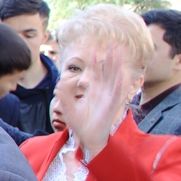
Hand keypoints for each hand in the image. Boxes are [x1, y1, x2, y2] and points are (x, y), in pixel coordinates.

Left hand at [62, 45, 126, 159]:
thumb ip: (64, 95)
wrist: (88, 137)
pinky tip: (120, 73)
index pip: (95, 72)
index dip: (95, 60)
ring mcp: (108, 97)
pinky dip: (118, 83)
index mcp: (93, 91)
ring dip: (117, 64)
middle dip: (110, 57)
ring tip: (119, 51)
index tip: (93, 48)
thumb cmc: (80, 124)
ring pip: (114, 77)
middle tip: (113, 43)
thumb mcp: (68, 107)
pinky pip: (117, 92)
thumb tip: (60, 83)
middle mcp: (102, 92)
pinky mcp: (112, 106)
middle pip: (107, 70)